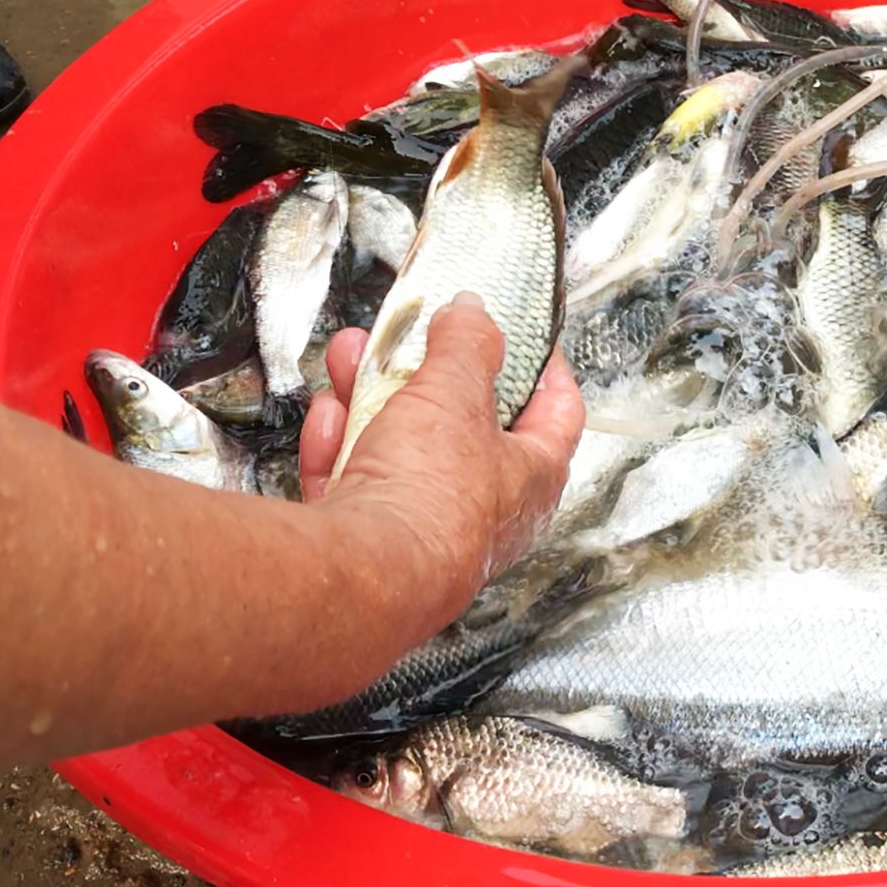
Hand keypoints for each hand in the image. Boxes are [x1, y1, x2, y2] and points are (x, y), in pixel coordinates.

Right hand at [298, 293, 583, 600]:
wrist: (363, 572)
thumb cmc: (431, 496)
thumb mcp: (456, 392)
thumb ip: (467, 345)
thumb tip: (474, 314)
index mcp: (533, 477)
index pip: (558, 413)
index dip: (545, 368)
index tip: (527, 336)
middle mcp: (485, 510)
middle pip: (462, 424)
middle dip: (426, 373)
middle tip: (412, 336)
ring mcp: (425, 530)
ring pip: (401, 448)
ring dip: (372, 396)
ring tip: (353, 356)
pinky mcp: (371, 543)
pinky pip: (358, 482)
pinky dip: (341, 446)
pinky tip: (328, 416)